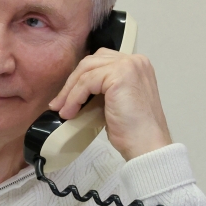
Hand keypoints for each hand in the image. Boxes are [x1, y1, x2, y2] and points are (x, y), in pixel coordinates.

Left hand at [49, 49, 172, 160]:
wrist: (146, 144)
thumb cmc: (133, 130)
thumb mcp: (116, 101)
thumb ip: (103, 89)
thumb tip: (76, 91)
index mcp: (136, 65)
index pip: (100, 61)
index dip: (80, 78)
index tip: (66, 97)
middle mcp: (135, 60)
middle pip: (91, 62)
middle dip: (72, 82)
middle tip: (59, 103)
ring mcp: (128, 66)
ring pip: (86, 70)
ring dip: (70, 91)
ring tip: (62, 110)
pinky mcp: (119, 75)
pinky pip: (87, 82)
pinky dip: (74, 97)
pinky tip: (70, 111)